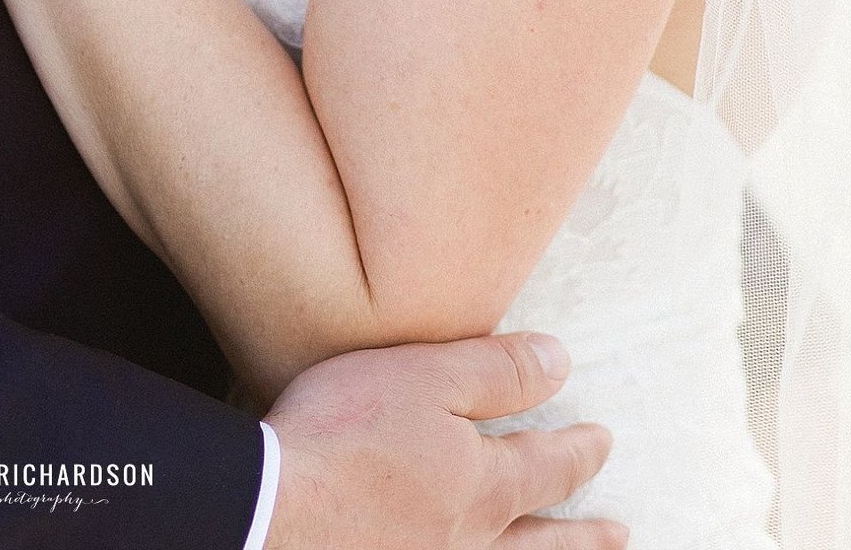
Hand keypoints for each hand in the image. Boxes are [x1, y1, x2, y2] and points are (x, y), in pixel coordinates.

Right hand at [265, 333, 623, 549]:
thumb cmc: (345, 435)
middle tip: (619, 533)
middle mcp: (469, 538)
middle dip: (581, 532)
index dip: (579, 450)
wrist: (276, 510)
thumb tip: (560, 363)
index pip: (547, 467)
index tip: (604, 441)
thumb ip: (497, 372)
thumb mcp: (427, 377)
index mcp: (482, 484)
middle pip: (541, 537)